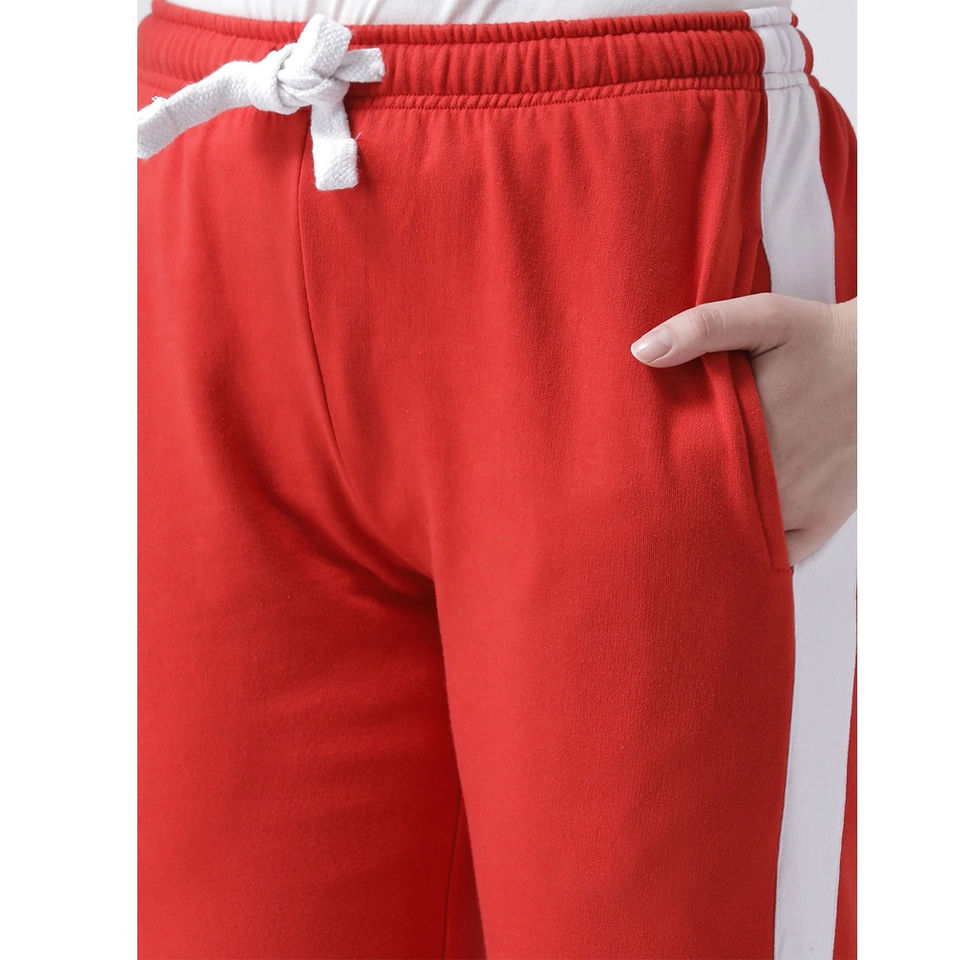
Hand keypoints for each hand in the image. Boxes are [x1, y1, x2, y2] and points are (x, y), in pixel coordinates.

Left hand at [631, 293, 855, 565]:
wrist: (889, 363)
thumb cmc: (821, 339)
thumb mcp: (764, 318)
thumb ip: (703, 328)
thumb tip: (642, 350)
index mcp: (743, 432)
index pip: (678, 472)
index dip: (651, 476)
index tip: (633, 472)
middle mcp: (770, 478)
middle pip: (702, 508)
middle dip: (675, 506)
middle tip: (650, 499)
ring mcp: (798, 504)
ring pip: (736, 535)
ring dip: (710, 531)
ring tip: (682, 520)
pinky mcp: (824, 519)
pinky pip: (780, 551)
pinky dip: (756, 549)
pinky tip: (733, 535)